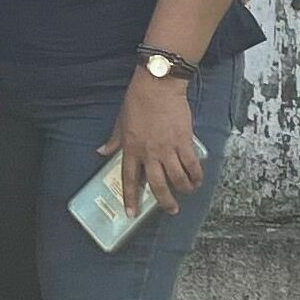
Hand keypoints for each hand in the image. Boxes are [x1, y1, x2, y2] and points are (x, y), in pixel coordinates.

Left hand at [109, 68, 206, 218]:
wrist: (158, 85)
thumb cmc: (137, 101)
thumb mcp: (120, 121)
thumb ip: (114, 140)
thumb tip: (102, 152)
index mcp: (131, 149)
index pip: (129, 179)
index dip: (130, 198)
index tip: (131, 213)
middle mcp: (149, 153)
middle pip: (158, 185)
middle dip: (165, 201)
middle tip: (171, 209)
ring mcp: (167, 148)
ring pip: (178, 178)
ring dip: (184, 189)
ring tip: (187, 192)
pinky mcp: (184, 141)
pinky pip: (192, 164)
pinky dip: (197, 175)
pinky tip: (198, 179)